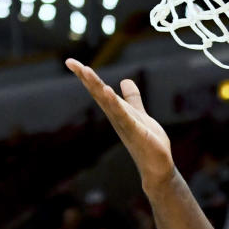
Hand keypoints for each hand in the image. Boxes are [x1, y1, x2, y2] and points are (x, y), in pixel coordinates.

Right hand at [66, 59, 174, 189]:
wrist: (157, 166)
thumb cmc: (147, 142)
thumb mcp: (138, 114)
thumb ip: (132, 99)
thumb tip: (125, 81)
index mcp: (116, 111)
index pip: (99, 91)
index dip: (86, 77)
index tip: (71, 62)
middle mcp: (116, 117)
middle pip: (99, 94)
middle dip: (86, 78)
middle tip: (72, 63)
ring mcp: (125, 125)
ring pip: (108, 103)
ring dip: (97, 87)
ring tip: (86, 71)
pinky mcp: (136, 132)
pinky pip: (124, 116)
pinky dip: (115, 104)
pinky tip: (108, 91)